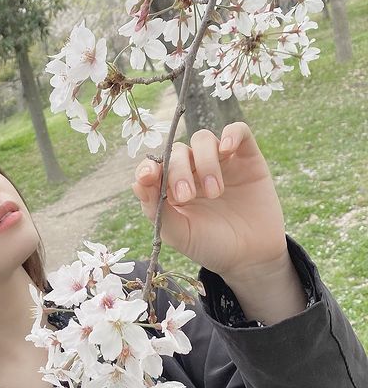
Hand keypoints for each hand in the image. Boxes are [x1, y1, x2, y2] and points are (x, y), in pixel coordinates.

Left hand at [131, 122, 289, 280]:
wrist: (251, 257)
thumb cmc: (211, 245)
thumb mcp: (179, 234)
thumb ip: (157, 210)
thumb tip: (136, 183)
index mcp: (171, 187)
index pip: (155, 166)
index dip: (148, 167)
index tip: (148, 177)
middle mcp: (193, 170)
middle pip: (177, 151)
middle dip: (178, 172)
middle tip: (187, 197)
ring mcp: (220, 162)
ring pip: (203, 139)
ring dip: (205, 162)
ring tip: (214, 193)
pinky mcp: (247, 157)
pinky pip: (238, 130)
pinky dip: (232, 134)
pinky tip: (227, 149)